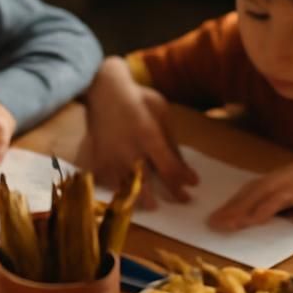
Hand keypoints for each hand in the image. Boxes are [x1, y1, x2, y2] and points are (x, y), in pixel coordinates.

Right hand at [84, 57, 195, 208]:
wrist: (103, 89)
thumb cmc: (138, 98)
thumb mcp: (161, 112)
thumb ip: (170, 140)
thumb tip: (183, 165)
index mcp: (147, 136)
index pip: (168, 168)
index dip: (183, 180)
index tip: (193, 184)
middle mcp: (128, 151)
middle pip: (147, 185)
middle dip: (165, 195)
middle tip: (180, 200)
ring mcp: (111, 158)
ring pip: (127, 189)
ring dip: (142, 199)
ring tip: (153, 203)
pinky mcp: (98, 160)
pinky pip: (110, 184)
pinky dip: (120, 191)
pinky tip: (129, 193)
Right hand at [208, 154, 292, 230]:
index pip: (286, 193)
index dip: (263, 207)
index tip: (244, 221)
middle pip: (267, 186)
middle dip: (240, 205)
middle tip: (217, 222)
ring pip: (260, 184)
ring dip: (236, 202)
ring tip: (216, 218)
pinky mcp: (287, 176)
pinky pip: (260, 185)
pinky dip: (242, 197)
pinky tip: (229, 209)